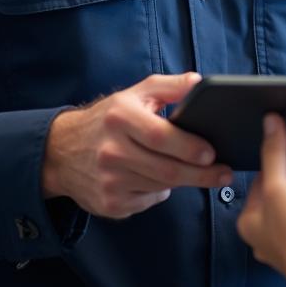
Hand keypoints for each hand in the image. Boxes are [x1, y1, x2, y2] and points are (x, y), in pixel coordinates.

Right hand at [42, 72, 232, 218]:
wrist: (62, 151)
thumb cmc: (108, 119)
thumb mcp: (135, 94)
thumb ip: (169, 86)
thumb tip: (199, 82)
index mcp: (120, 118)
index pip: (160, 136)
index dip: (188, 146)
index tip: (212, 152)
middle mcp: (112, 151)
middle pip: (166, 169)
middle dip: (200, 174)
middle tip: (223, 172)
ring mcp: (109, 181)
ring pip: (161, 187)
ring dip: (184, 182)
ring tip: (201, 173)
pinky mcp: (109, 204)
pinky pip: (148, 200)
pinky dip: (160, 191)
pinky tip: (161, 179)